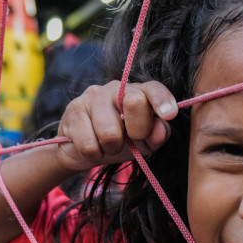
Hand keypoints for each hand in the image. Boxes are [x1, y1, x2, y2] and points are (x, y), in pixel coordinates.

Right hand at [55, 81, 176, 171]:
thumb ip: (156, 136)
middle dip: (136, 132)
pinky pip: (89, 145)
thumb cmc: (119, 143)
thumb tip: (160, 129)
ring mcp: (92, 95)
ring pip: (110, 132)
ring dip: (111, 149)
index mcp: (138, 92)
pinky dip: (94, 155)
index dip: (162, 100)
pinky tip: (91, 148)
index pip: (153, 88)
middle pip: (135, 102)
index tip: (169, 114)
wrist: (82, 152)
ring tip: (106, 146)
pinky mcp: (73, 109)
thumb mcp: (143, 143)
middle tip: (127, 140)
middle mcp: (116, 88)